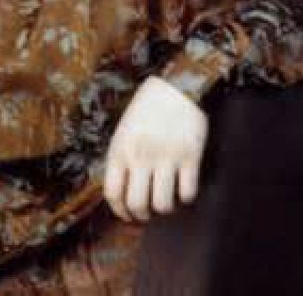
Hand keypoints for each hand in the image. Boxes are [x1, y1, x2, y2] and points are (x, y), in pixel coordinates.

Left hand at [104, 75, 207, 221]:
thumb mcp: (124, 130)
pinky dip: (186, 197)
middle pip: (137, 204)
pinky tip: (183, 188)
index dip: (120, 211)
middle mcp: (140, 156)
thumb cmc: (147, 108)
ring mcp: (165, 157)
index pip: (112, 193)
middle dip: (142, 215)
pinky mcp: (189, 157)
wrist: (176, 86)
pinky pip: (187, 193)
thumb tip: (122, 191)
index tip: (127, 216)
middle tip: (148, 214)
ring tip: (166, 201)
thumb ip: (122, 157)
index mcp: (120, 149)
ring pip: (162, 204)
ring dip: (164, 208)